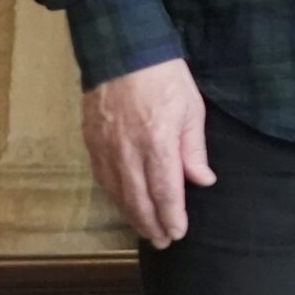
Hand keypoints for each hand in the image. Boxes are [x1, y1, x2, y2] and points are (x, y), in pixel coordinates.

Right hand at [81, 58, 213, 246]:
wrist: (122, 51)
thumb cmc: (165, 77)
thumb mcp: (191, 109)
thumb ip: (193, 149)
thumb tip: (202, 181)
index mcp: (157, 142)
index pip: (164, 191)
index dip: (171, 216)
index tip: (178, 233)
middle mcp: (127, 151)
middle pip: (138, 199)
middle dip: (151, 224)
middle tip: (162, 242)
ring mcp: (105, 148)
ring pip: (118, 193)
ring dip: (132, 216)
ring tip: (146, 231)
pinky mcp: (91, 142)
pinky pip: (103, 179)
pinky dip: (115, 197)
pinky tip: (124, 205)